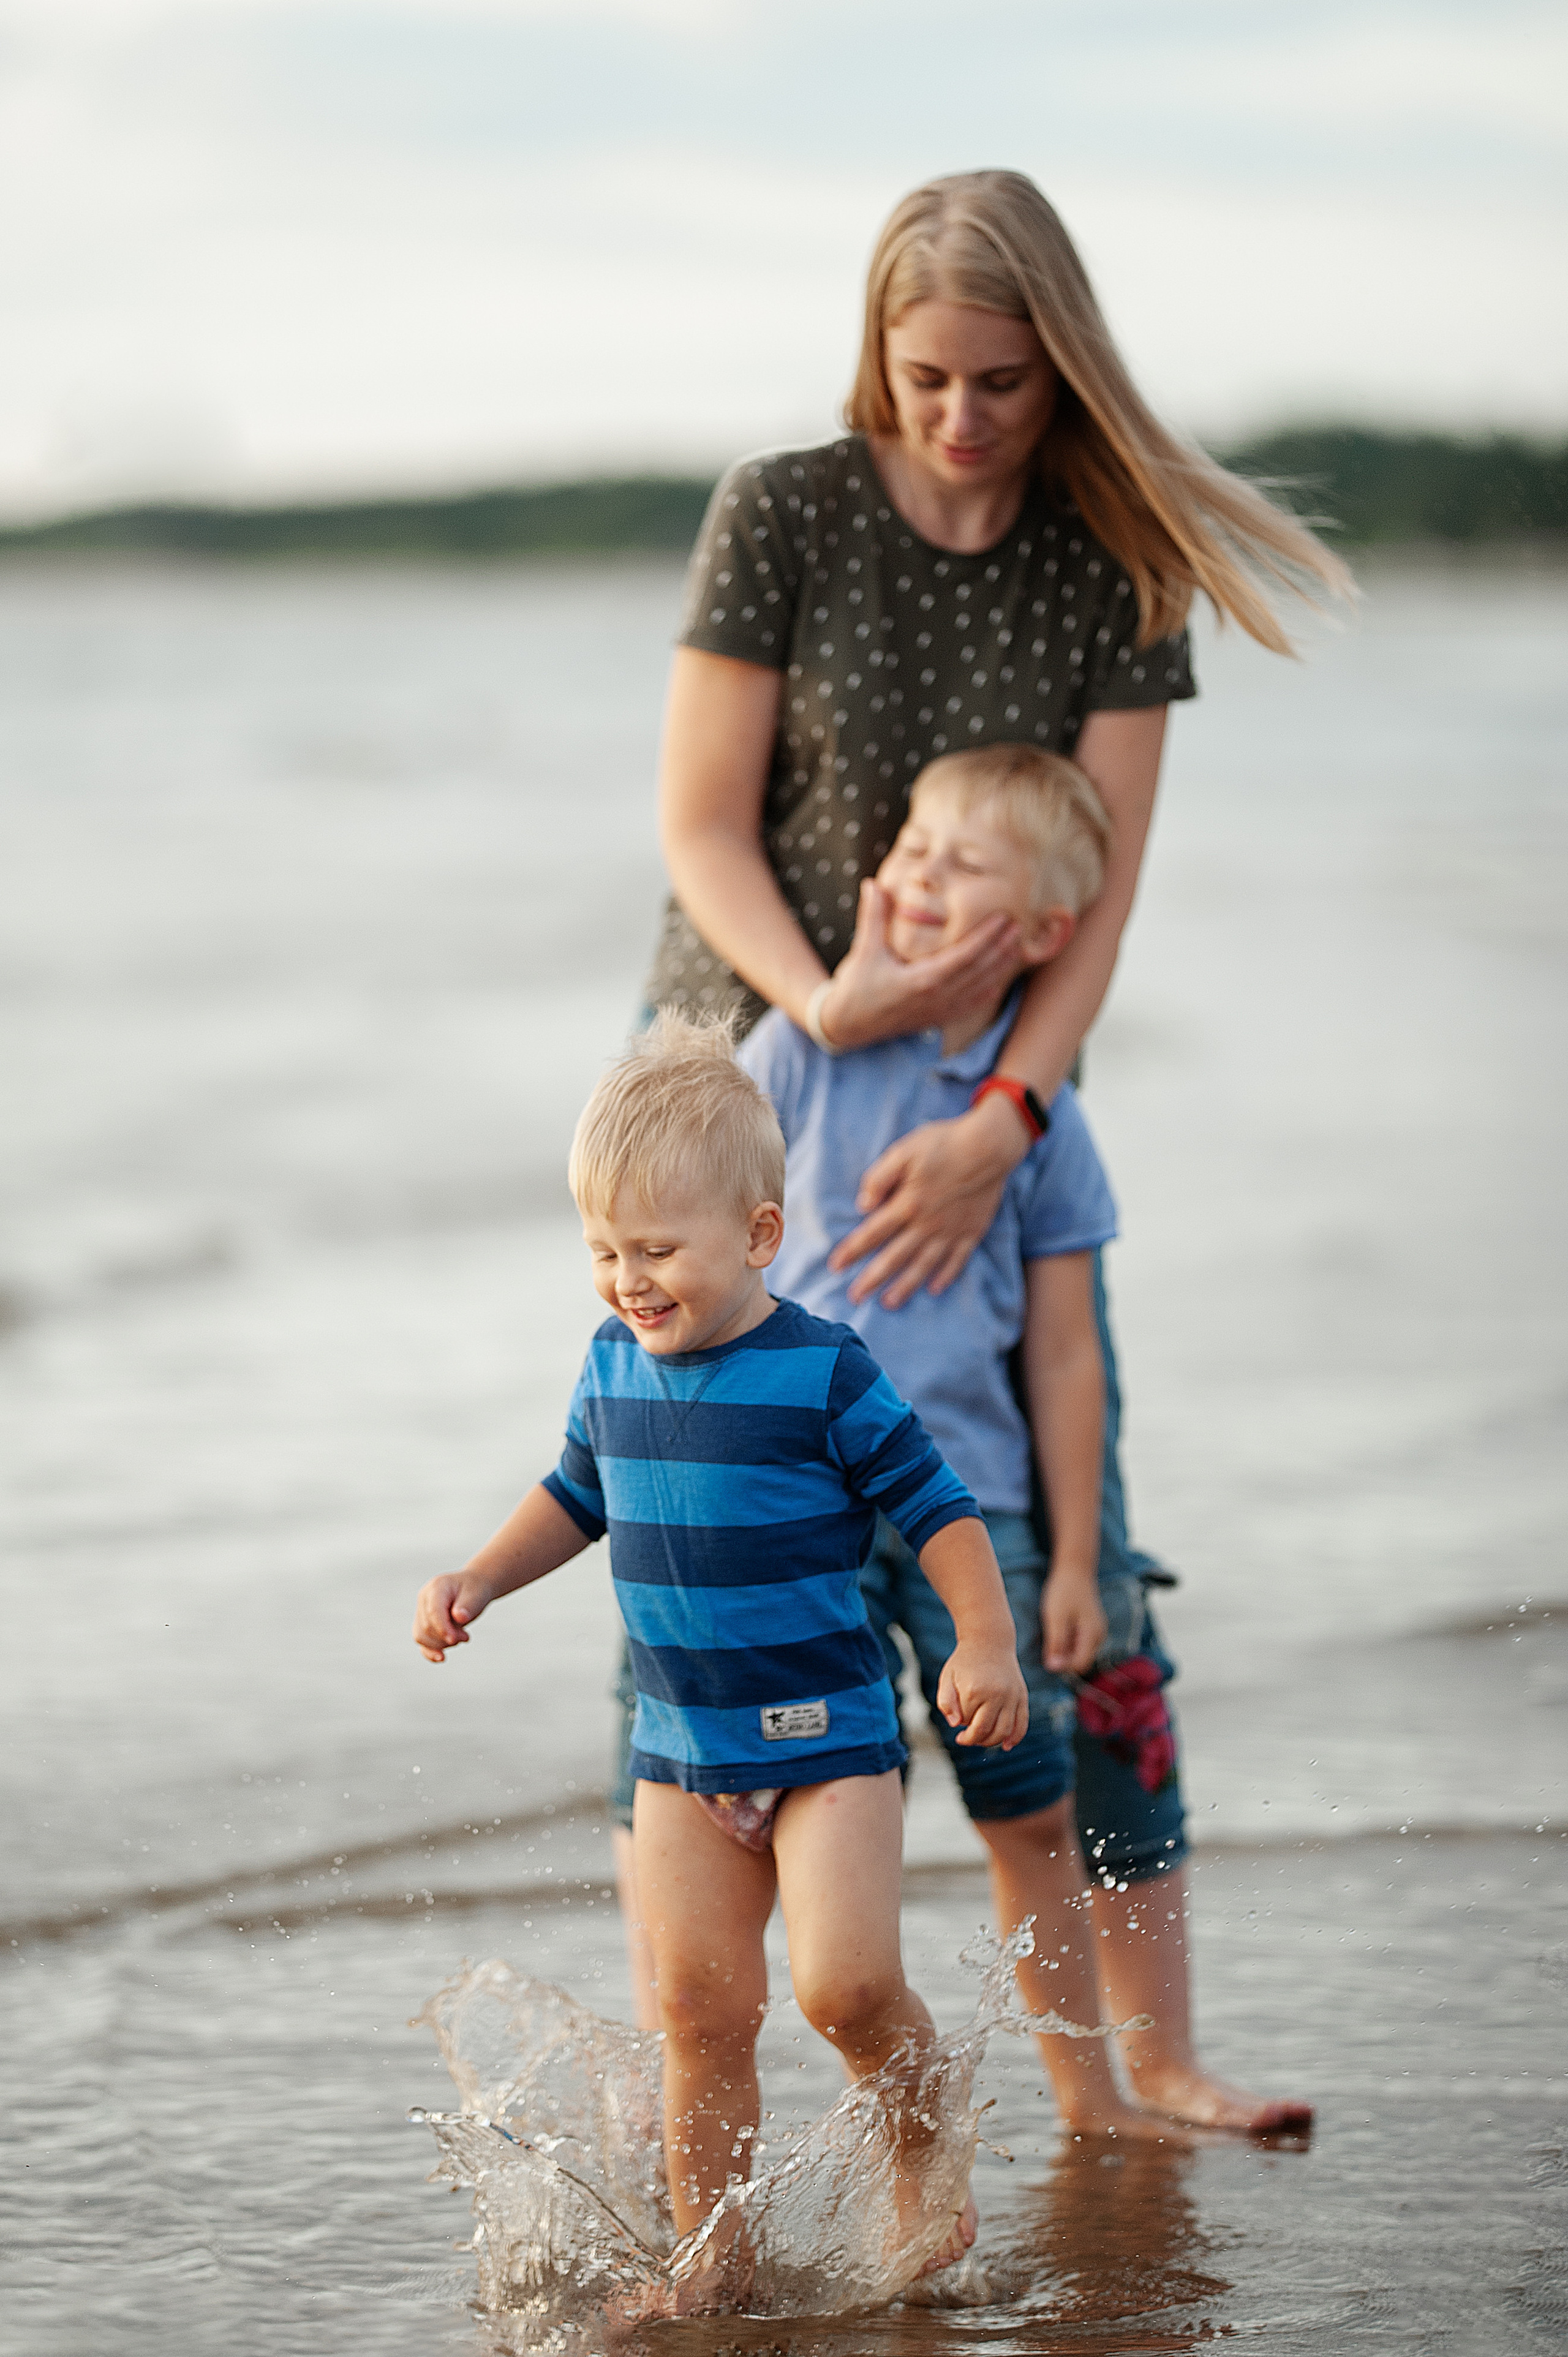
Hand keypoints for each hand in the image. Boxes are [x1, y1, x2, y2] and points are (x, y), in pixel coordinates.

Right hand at [413, 1570, 493, 1662]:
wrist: (474, 1588)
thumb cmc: (475, 1591)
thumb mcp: (476, 1595)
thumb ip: (467, 1606)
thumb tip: (459, 1617)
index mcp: (436, 1587)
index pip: (433, 1612)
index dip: (443, 1628)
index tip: (456, 1640)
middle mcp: (424, 1598)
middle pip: (426, 1626)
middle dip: (446, 1637)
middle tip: (466, 1637)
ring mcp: (421, 1611)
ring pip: (421, 1636)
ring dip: (441, 1644)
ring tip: (461, 1637)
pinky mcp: (423, 1623)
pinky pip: (421, 1641)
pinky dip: (430, 1651)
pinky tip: (442, 1658)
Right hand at [815, 878, 1020, 1051]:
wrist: (849, 1026)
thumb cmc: (856, 988)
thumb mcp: (863, 951)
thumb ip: (873, 916)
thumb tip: (873, 884)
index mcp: (922, 980)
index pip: (965, 956)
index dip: (986, 937)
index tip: (1003, 919)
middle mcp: (936, 997)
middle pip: (979, 971)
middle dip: (1001, 948)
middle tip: (1019, 926)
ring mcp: (939, 1011)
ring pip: (979, 988)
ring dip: (1000, 968)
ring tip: (1016, 947)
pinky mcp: (936, 1018)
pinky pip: (970, 1005)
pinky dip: (987, 991)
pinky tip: (998, 981)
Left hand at [829, 1091, 1027, 1306]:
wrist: (990, 1146)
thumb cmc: (943, 1144)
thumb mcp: (903, 1151)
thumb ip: (879, 1178)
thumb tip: (862, 1205)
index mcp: (907, 1204)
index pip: (872, 1233)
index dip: (851, 1251)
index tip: (835, 1267)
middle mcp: (927, 1224)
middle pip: (894, 1257)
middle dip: (872, 1279)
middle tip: (854, 1297)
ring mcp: (951, 1231)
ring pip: (923, 1265)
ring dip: (905, 1286)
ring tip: (889, 1303)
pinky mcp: (972, 1231)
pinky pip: (957, 1260)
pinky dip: (946, 1276)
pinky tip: (934, 1289)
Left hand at [937, 1640, 1029, 1750]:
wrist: (989, 1641)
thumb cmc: (965, 1662)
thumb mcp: (947, 1678)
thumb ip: (945, 1702)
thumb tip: (956, 1725)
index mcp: (974, 1691)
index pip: (967, 1723)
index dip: (961, 1726)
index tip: (957, 1722)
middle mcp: (996, 1695)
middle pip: (986, 1732)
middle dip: (974, 1740)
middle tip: (966, 1738)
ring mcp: (1011, 1696)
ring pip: (1005, 1732)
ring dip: (992, 1742)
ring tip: (981, 1739)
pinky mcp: (1022, 1696)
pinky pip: (1022, 1723)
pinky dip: (1016, 1738)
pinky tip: (1007, 1745)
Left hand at [1041, 1567, 1106, 1676]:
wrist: (1074, 1569)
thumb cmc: (1063, 1591)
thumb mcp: (1055, 1618)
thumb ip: (1056, 1644)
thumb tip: (1053, 1668)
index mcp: (1092, 1634)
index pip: (1080, 1664)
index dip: (1062, 1665)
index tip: (1046, 1656)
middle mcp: (1099, 1635)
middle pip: (1080, 1660)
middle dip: (1063, 1657)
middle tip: (1048, 1640)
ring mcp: (1096, 1631)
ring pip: (1079, 1651)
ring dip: (1064, 1648)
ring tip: (1053, 1631)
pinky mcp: (1091, 1627)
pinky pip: (1080, 1642)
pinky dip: (1068, 1640)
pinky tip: (1058, 1627)